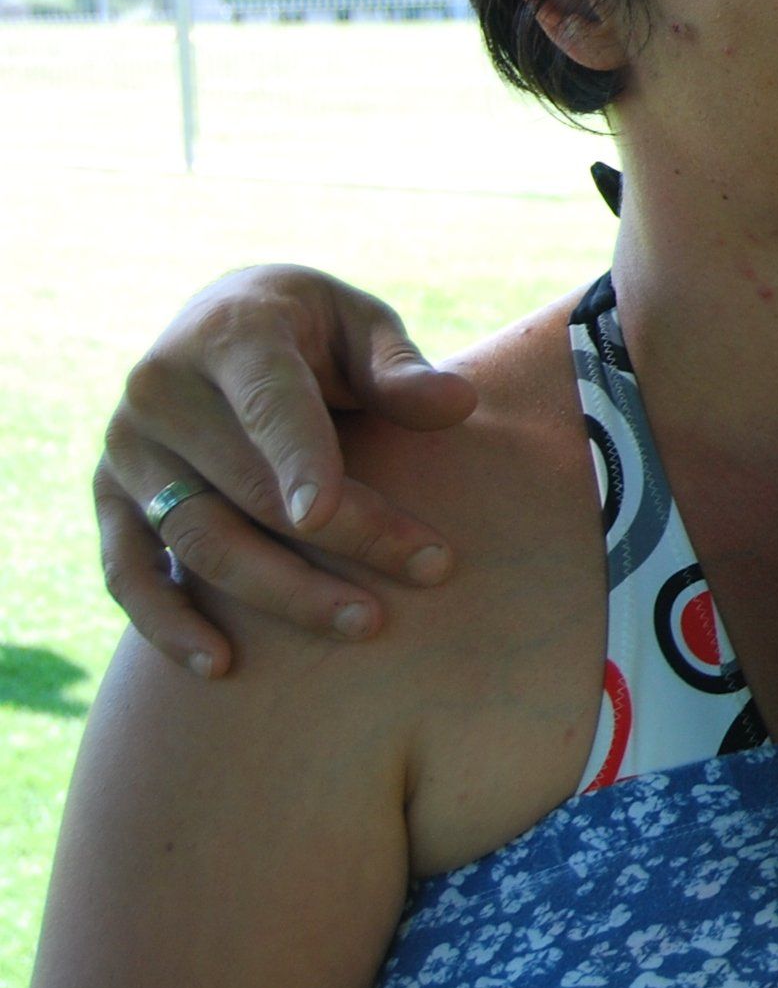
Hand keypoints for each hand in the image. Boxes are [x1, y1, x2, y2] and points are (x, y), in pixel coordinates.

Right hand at [97, 266, 473, 674]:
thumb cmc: (313, 329)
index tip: (325, 516)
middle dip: (341, 537)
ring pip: (199, 538)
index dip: (297, 459)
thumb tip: (457, 404)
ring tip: (364, 623)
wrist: (220, 323)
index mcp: (231, 333)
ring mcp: (128, 449)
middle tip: (430, 569)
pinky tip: (223, 665)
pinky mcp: (109, 499)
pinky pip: (127, 573)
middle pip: (248, 485)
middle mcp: (161, 390)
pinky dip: (166, 624)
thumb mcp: (359, 322)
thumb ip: (399, 368)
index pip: (267, 402)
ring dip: (278, 591)